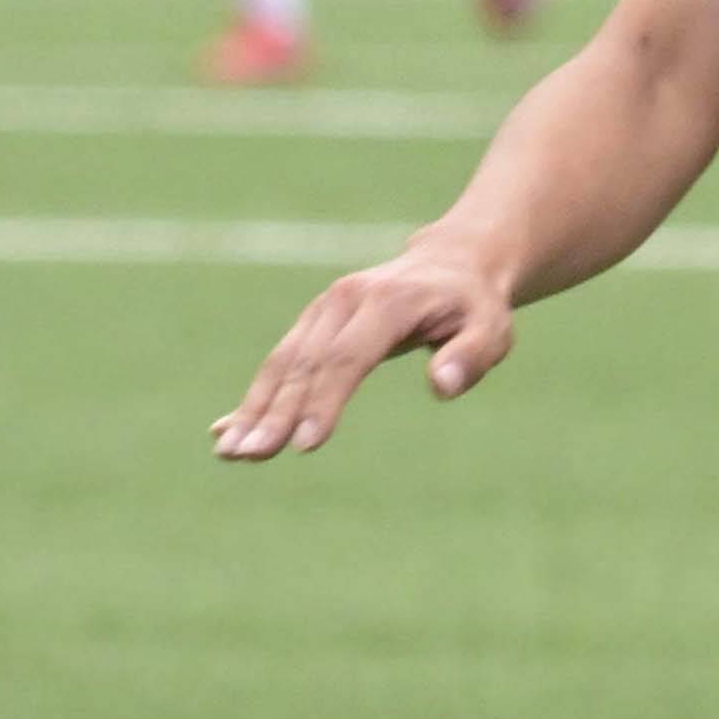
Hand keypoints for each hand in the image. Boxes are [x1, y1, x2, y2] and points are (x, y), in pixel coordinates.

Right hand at [209, 235, 523, 460]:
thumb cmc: (475, 306)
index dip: (325, 401)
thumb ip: (470, 355)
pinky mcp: (313, 322)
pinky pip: (280, 362)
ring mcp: (323, 309)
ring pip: (283, 363)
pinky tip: (226, 429)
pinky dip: (256, 397)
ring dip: (254, 408)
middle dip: (276, 413)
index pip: (348, 357)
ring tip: (230, 452)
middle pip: (305, 363)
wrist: (453, 262)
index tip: (305, 443)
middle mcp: (345, 300)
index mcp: (387, 302)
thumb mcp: (493, 328)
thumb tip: (441, 385)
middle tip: (250, 455)